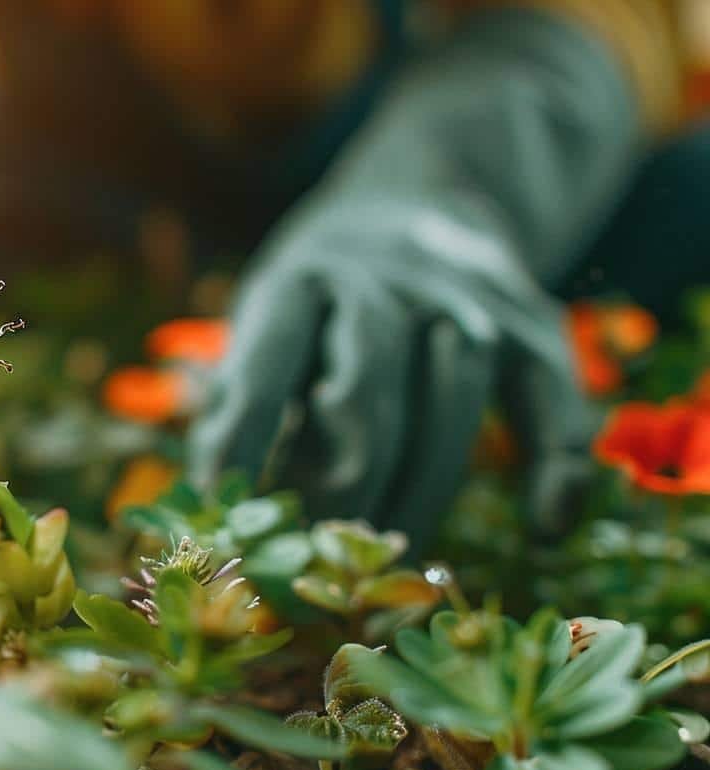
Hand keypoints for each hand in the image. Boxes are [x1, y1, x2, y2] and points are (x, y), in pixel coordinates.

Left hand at [190, 6, 640, 544]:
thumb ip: (237, 406)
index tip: (226, 523)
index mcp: (296, 286)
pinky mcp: (529, 323)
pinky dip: (554, 466)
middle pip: (363, 400)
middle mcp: (380, 284)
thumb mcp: (260, 329)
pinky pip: (550, 397)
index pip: (265, 376)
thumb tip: (214, 508)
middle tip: (318, 566)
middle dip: (338, 495)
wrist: (412, 202)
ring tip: (394, 562)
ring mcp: (461, 299)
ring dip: (421, 496)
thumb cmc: (314, 302)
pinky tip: (543, 531)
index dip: (243, 456)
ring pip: (449, 406)